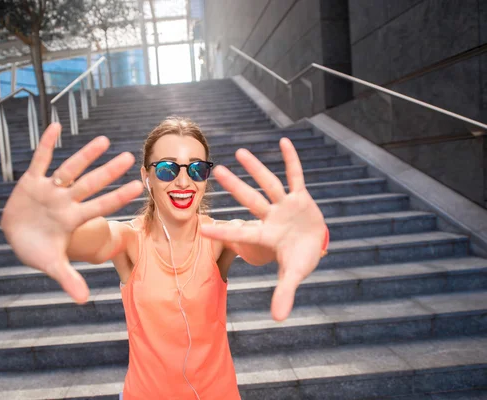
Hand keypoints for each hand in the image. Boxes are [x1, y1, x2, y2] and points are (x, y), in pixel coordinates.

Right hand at [0, 123, 142, 303]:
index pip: (101, 206)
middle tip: (129, 158)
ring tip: (104, 140)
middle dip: (108, 172)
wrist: (15, 237)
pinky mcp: (31, 181)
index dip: (117, 197)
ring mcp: (49, 189)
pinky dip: (45, 144)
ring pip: (70, 168)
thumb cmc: (36, 250)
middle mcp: (65, 201)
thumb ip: (68, 278)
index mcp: (73, 218)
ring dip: (85, 155)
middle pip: (90, 184)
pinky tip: (56, 126)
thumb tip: (84, 301)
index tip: (138, 187)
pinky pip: (39, 159)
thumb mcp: (51, 264)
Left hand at [200, 138, 326, 321]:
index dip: (225, 231)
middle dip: (236, 188)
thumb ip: (284, 293)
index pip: (242, 232)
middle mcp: (272, 218)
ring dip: (257, 168)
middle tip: (217, 172)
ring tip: (240, 152)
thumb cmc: (300, 260)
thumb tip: (276, 320)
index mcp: (267, 237)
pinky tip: (283, 142)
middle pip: (252, 200)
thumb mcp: (293, 275)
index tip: (202, 227)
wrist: (315, 246)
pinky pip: (296, 175)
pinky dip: (292, 160)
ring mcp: (285, 206)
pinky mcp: (300, 197)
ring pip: (269, 183)